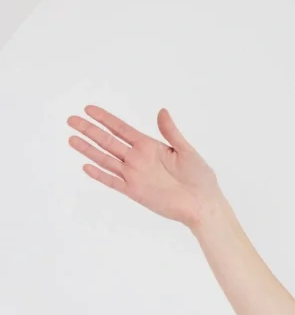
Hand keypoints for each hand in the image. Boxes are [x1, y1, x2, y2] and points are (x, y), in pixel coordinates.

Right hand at [67, 105, 220, 228]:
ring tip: (71, 138)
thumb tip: (161, 111)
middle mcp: (138, 159)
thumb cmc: (200, 178)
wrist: (203, 204)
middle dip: (89, 130)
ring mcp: (135, 175)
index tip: (89, 109)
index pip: (121, 129)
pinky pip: (113, 182)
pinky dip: (100, 175)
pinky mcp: (135, 192)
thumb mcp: (186, 150)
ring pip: (106, 159)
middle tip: (71, 119)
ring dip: (88, 149)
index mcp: (149, 146)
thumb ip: (170, 132)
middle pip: (108, 141)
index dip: (105, 119)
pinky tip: (86, 166)